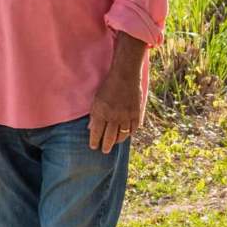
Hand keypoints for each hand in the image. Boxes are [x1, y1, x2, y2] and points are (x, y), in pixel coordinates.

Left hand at [88, 32, 145, 152]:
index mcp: (101, 112)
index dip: (94, 141)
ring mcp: (126, 116)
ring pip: (122, 135)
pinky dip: (130, 133)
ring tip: (114, 143)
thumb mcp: (96, 99)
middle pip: (109, 138)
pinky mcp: (136, 114)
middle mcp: (114, 117)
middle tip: (104, 150)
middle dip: (106, 146)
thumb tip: (90, 128)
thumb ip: (94, 114)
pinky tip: (126, 134)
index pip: (96, 133)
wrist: (125, 75)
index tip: (93, 146)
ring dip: (117, 141)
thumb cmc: (108, 86)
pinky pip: (133, 129)